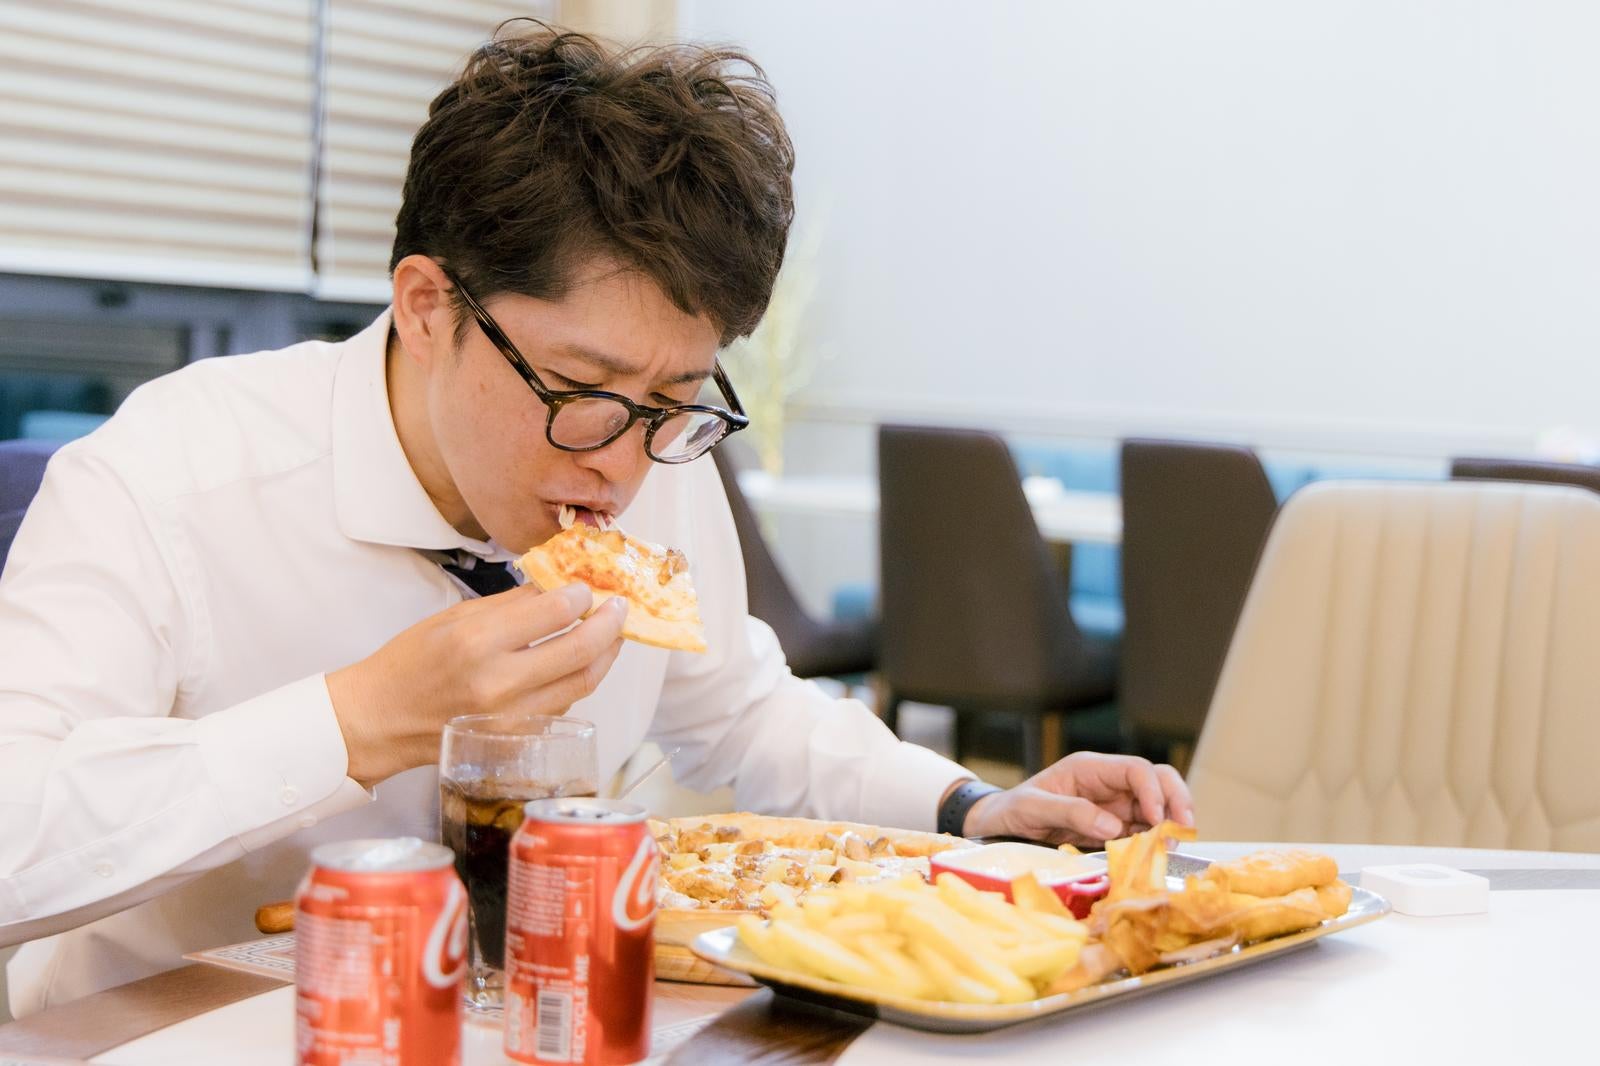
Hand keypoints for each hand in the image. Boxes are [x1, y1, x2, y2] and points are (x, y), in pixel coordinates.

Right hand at [325, 584, 625, 785]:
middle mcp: (499, 682)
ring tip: (613, 632)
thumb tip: (558, 586)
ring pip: (582, 681)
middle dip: (611, 624)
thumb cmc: (411, 662)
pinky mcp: (518, 737)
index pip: (553, 612)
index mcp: (478, 642)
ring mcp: (512, 715)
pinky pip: (564, 702)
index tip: (588, 586)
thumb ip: (511, 604)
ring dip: (606, 654)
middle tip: (621, 607)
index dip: (582, 595)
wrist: (381, 718)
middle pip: (580, 650)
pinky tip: (583, 661)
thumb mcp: (454, 617)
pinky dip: (581, 678)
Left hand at [959, 752, 1193, 846]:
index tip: (1159, 820)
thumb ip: (1071, 812)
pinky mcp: (1113, 827)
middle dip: (1176, 801)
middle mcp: (1108, 783)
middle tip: (1184, 832)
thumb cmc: (1012, 809)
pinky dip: (1154, 841)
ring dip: (1170, 824)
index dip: (1155, 791)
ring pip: (1157, 806)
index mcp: (1090, 768)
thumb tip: (1113, 825)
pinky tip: (1157, 855)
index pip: (1136, 770)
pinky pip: (1143, 830)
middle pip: (1157, 781)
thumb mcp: (1033, 808)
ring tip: (1172, 848)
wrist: (999, 825)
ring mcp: (1114, 805)